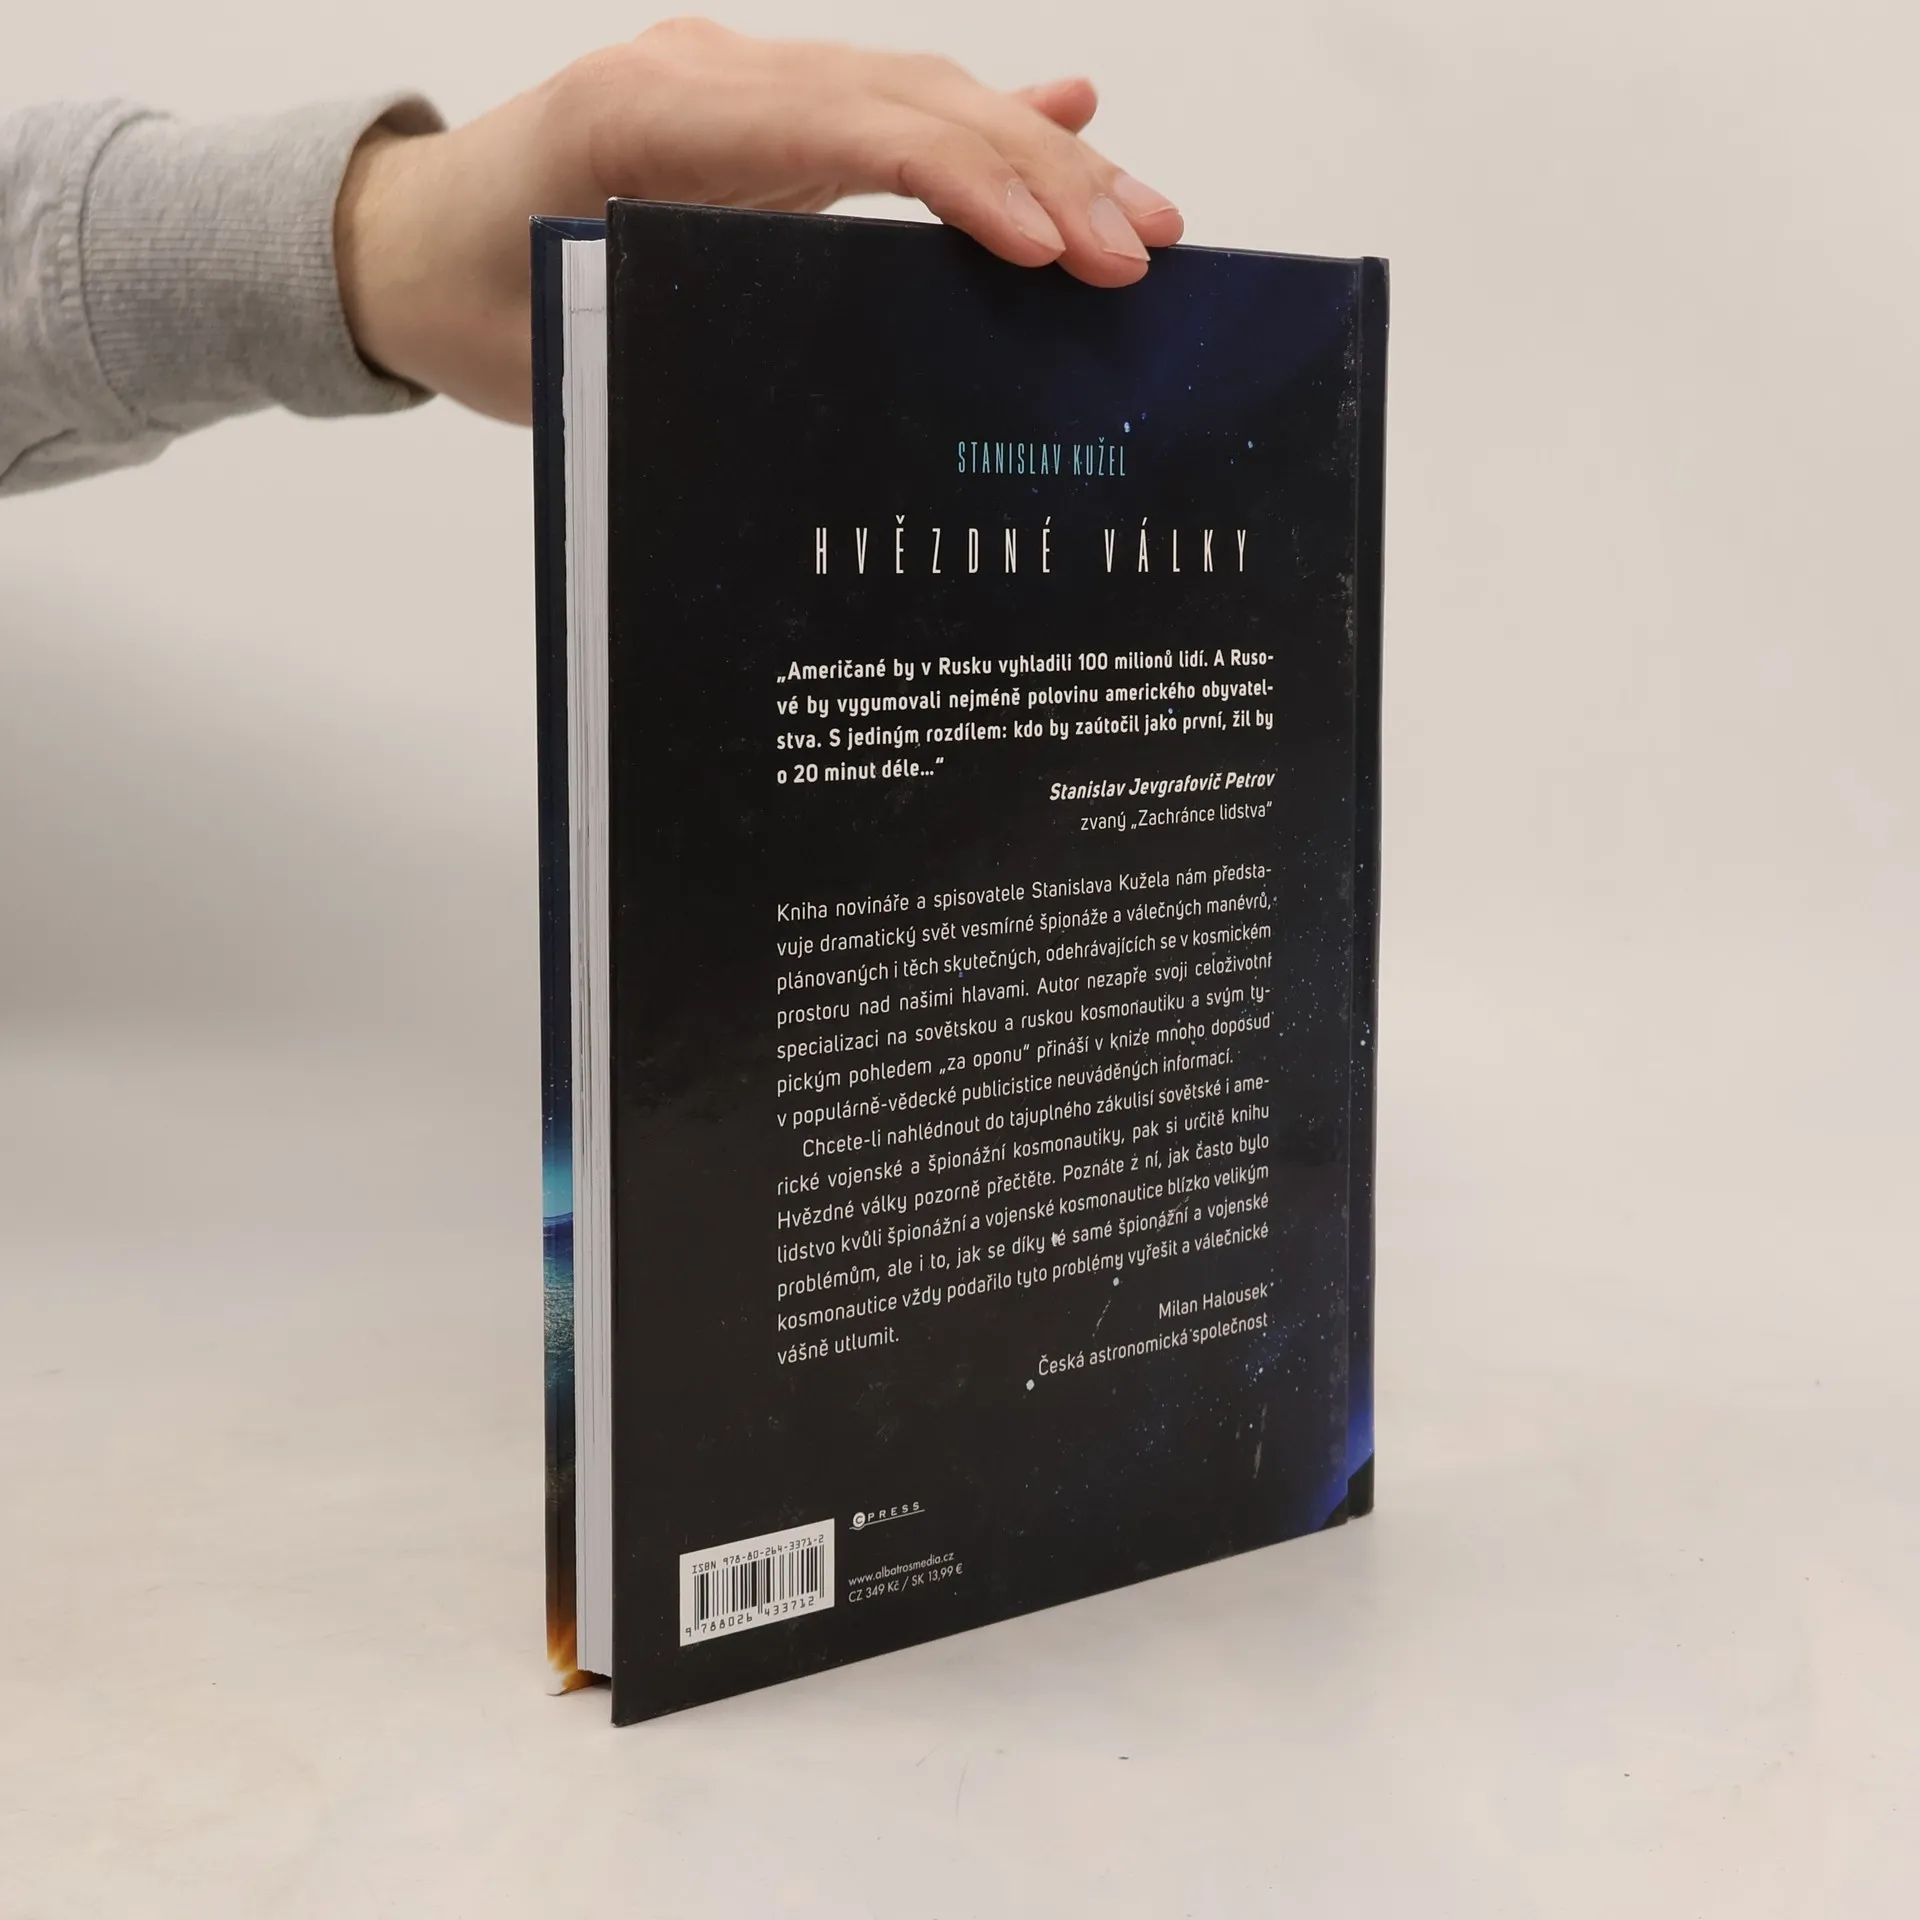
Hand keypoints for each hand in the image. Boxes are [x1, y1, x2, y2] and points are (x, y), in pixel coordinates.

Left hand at [335, 18, 1183, 422]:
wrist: (403, 244)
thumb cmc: (476, 301)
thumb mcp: (577, 339)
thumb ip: (697, 337)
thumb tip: (845, 395)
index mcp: (656, 115)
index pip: (850, 126)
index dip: (966, 177)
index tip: (1056, 245)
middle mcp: (711, 77)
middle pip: (911, 100)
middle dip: (1041, 171)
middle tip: (1143, 247)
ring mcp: (743, 88)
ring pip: (919, 98)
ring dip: (1039, 154)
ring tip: (1141, 217)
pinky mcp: (762, 119)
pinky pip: (889, 113)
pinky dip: (980, 129)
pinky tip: (1070, 114)